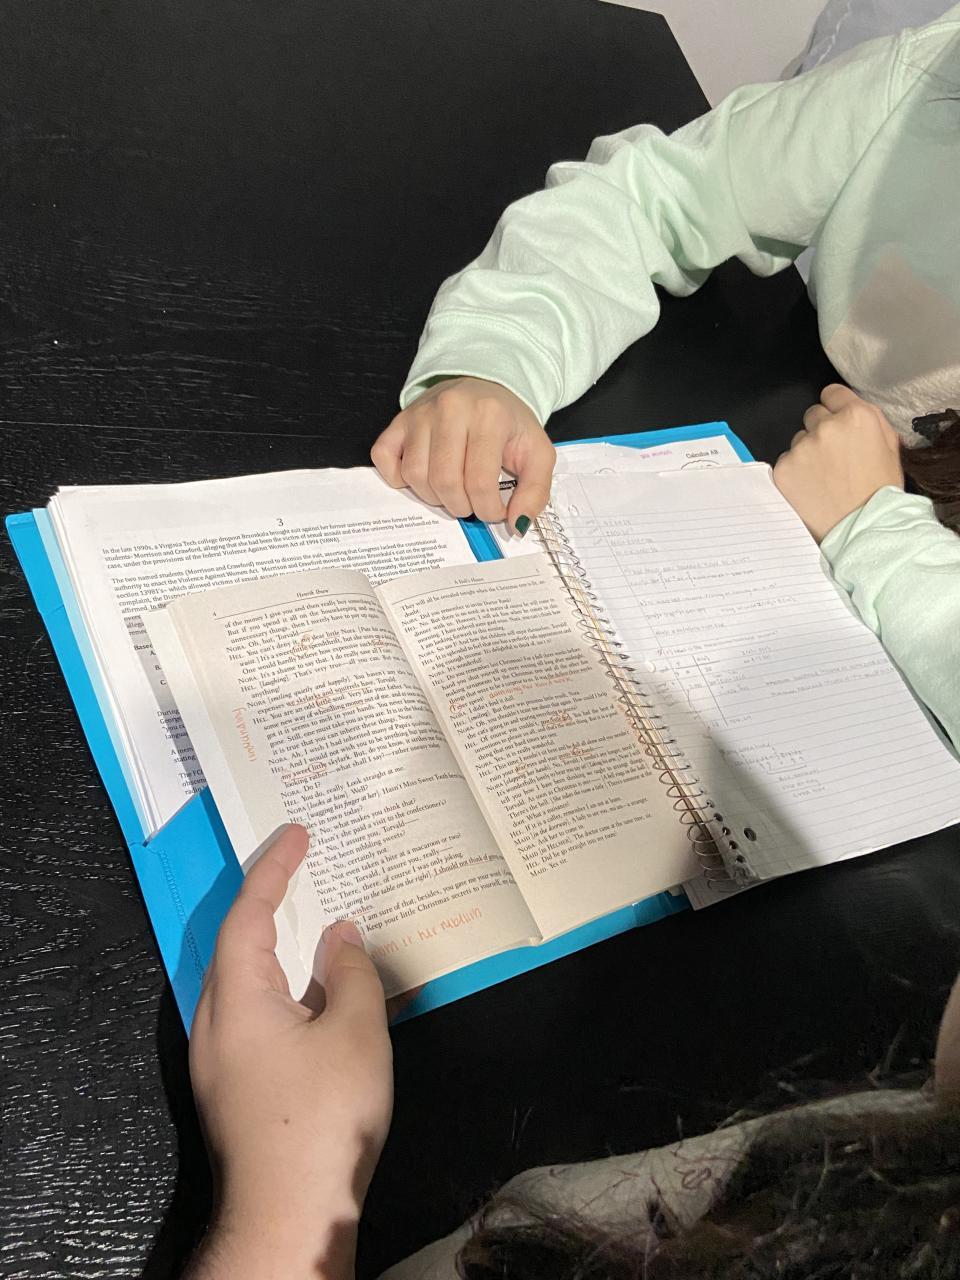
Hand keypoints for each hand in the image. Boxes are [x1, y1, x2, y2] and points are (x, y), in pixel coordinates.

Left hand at [186, 825, 392, 1279]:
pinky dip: (284, 986)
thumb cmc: (324, 1117)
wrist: (290, 1217)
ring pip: (245, 983)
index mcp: (236, 1000)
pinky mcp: (234, 1089)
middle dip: (269, 901)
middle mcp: (216, 1024)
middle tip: (305, 864)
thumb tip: (339, 933)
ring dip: (278, 947)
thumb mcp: (356, 1033)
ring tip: (319, 920)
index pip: (248, 915)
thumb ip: (350, 972)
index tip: (297, 832)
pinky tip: (319, 994)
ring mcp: (220, 1061)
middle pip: (236, 945)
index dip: (273, 870)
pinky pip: (254, 1014)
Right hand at [371, 376, 555, 530]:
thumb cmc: (509, 424)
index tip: (494, 510)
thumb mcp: (538, 454)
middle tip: (472, 503)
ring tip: (453, 490)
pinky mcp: (398, 421)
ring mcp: (419, 413)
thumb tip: (516, 526)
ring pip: (415, 475)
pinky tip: (423, 477)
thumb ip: (535, 492)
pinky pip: (384, 458)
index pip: (479, 481)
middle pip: (444, 481)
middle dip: (460, 506)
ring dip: (434, 496)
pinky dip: (398, 478)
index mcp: (489, 414)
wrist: (486, 387)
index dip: (487, 509)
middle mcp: (450, 408)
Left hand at [773, 385, 903, 542]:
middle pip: (813, 415)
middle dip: (821, 432)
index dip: (835, 409)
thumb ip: (870, 421)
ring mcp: (802, 448)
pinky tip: (811, 489)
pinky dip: (794, 474)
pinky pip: (785, 462)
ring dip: (806, 454)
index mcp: (857, 416)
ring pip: (798, 441)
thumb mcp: (889, 447)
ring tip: (824, 479)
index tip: (836, 423)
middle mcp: (826, 426)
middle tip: (833, 459)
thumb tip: (849, 409)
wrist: (863, 530)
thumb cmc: (881, 493)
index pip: (832, 393)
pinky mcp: (783, 469)